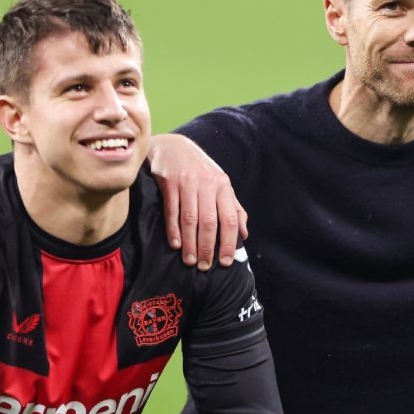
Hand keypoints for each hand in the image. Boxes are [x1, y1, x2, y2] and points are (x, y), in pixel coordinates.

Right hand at [148, 134, 247, 270]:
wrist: (172, 146)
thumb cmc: (199, 170)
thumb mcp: (220, 184)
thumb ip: (234, 208)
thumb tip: (244, 234)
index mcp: (223, 186)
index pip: (230, 219)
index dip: (228, 242)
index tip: (225, 262)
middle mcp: (207, 184)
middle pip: (210, 222)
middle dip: (207, 247)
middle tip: (205, 266)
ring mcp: (187, 183)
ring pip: (191, 218)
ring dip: (190, 243)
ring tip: (189, 261)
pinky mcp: (169, 182)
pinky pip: (172, 210)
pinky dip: (174, 229)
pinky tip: (175, 244)